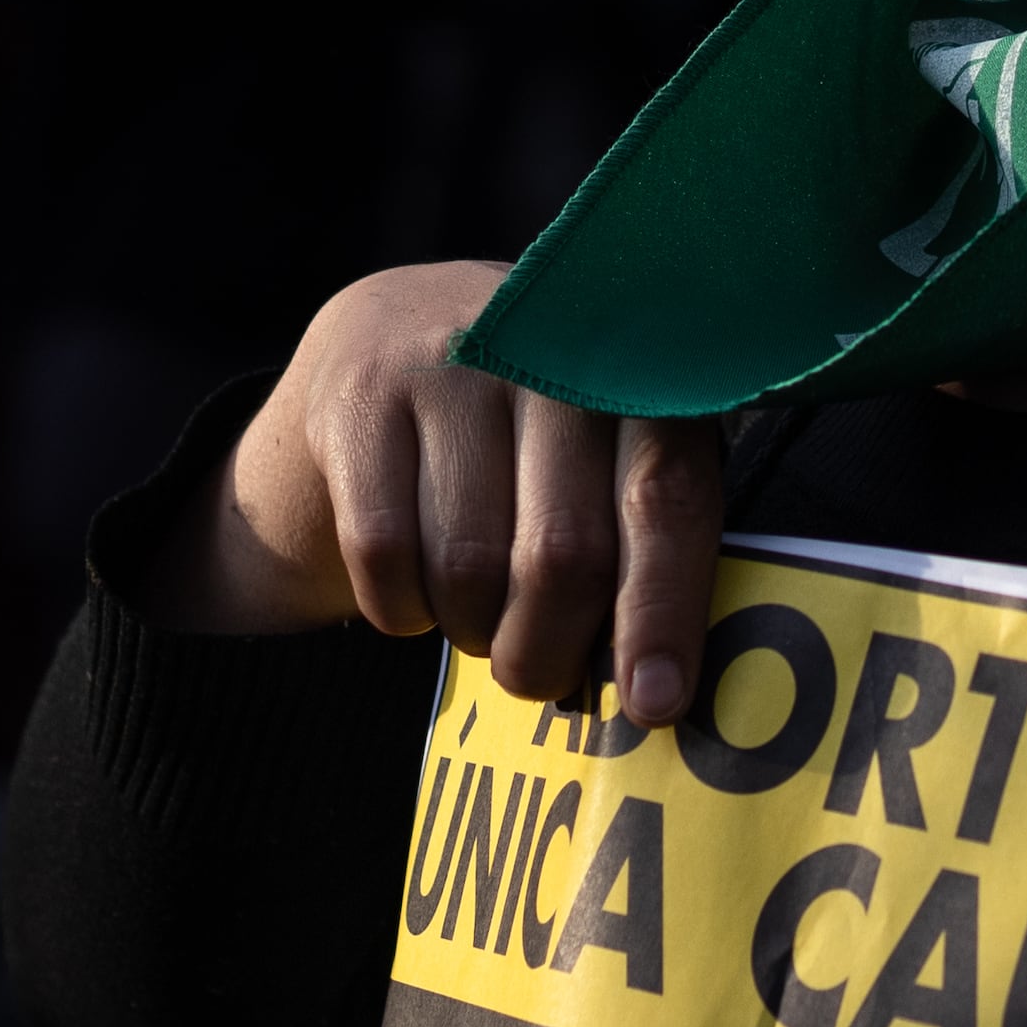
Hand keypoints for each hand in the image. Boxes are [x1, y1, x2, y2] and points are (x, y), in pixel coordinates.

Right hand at [181, 262, 730, 723]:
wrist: (403, 324)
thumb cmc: (542, 425)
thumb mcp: (618, 445)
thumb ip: (653, 535)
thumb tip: (660, 686)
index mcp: (642, 370)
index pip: (665, 500)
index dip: (662, 610)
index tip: (655, 702)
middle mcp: (551, 350)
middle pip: (562, 554)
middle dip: (550, 649)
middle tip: (539, 676)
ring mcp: (450, 365)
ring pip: (467, 565)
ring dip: (473, 628)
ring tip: (479, 613)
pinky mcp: (361, 395)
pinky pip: (384, 550)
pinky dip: (401, 604)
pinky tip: (418, 586)